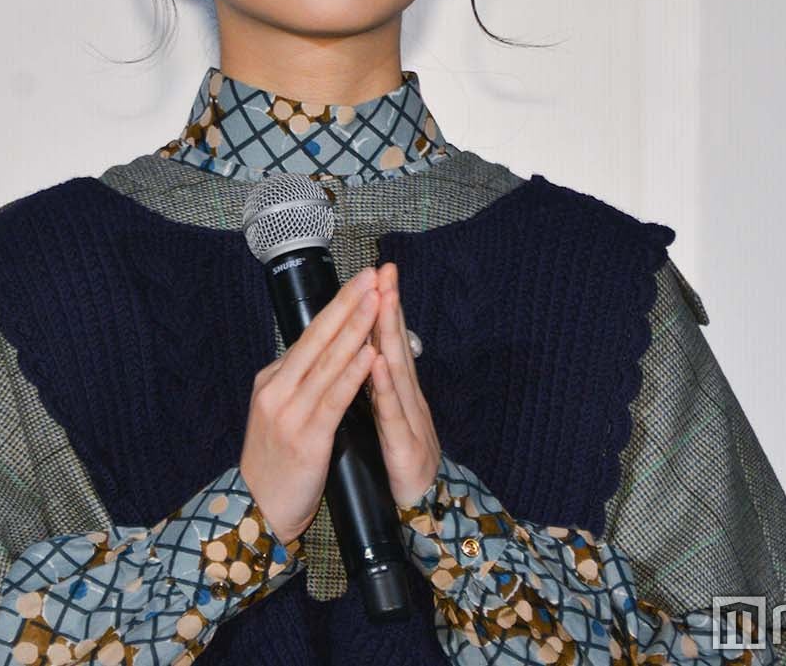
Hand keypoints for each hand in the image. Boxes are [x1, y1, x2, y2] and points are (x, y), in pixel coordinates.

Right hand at [239, 266, 380, 545]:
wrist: (256, 512)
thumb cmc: (275, 467)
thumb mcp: (279, 416)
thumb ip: (298, 387)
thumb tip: (321, 358)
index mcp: (272, 382)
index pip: (309, 336)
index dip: (337, 307)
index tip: (360, 283)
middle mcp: (276, 390)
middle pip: (317, 338)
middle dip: (347, 304)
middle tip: (371, 276)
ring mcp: (289, 413)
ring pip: (327, 361)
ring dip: (355, 329)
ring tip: (377, 302)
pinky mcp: (306, 438)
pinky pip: (333, 399)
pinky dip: (353, 374)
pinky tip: (369, 356)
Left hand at [366, 262, 441, 509]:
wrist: (419, 515)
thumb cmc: (399, 468)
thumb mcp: (387, 422)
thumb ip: (379, 391)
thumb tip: (366, 357)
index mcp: (397, 395)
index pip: (389, 343)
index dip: (385, 307)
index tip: (378, 273)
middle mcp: (407, 401)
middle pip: (397, 346)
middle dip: (391, 305)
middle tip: (386, 270)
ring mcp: (410, 422)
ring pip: (397, 372)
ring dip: (389, 334)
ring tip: (383, 300)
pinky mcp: (406, 449)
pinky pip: (392, 414)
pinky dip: (383, 386)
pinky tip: (376, 362)